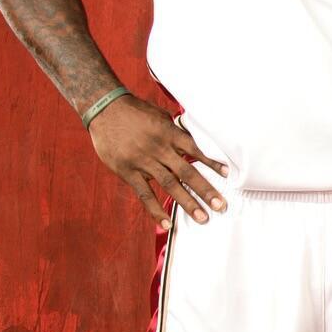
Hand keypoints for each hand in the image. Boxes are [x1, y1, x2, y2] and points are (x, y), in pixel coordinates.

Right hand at [88, 96, 227, 229]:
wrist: (104, 108)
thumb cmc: (135, 111)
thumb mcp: (160, 116)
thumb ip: (176, 132)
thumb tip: (193, 143)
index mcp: (169, 134)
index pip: (195, 150)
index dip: (211, 163)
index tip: (227, 174)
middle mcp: (159, 149)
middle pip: (187, 172)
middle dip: (205, 190)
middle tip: (221, 206)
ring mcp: (143, 162)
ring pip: (169, 185)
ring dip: (188, 202)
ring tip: (203, 218)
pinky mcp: (128, 171)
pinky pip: (144, 194)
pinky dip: (155, 209)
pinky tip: (167, 223)